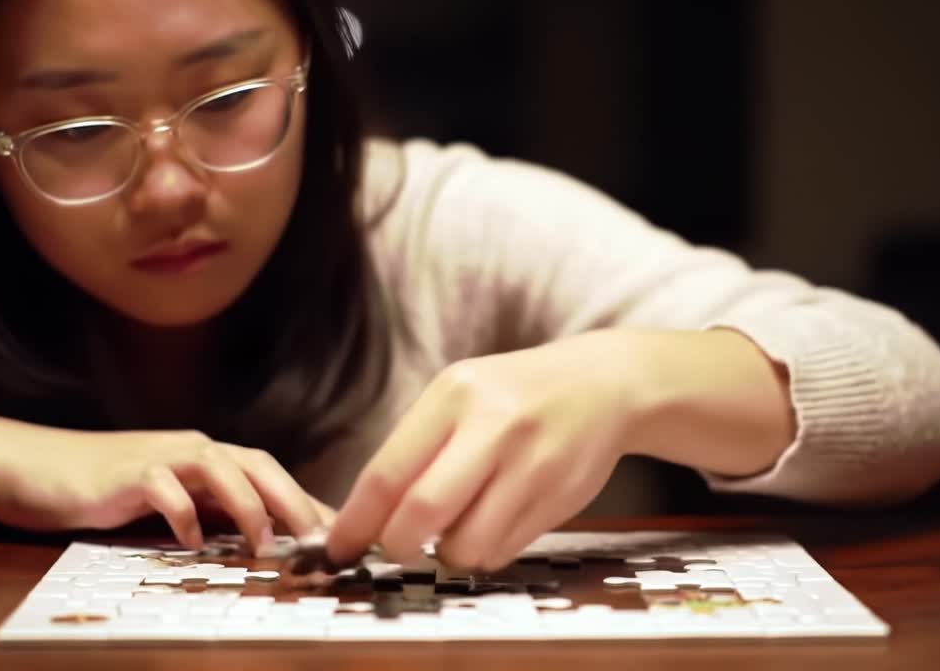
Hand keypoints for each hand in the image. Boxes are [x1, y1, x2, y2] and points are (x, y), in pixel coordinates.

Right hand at [0, 413, 326, 554]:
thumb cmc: (107, 488)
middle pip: (257, 463)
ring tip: (265, 545)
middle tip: (318, 538)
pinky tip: (193, 541)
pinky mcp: (126, 473)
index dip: (304, 498)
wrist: (36, 467)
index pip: (268, 472)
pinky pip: (163, 488)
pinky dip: (183, 514)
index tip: (336, 531)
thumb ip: (211, 509)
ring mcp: (160, 456)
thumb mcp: (170, 500)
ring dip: (248, 505)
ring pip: (220, 467)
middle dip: (292, 498)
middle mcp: (192, 448)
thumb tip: (260, 536)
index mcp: (207, 456)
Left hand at [326, 331, 637, 569]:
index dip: (355, 523)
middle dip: (397, 546)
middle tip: (397, 548)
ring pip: (466, 544)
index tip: (337, 549)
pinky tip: (494, 521)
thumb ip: (417, 448)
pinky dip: (486, 550)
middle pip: (421, 513)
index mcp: (455, 394)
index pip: (388, 474)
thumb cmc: (516, 394)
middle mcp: (493, 427)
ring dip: (448, 553)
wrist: (603, 385)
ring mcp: (531, 465)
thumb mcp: (460, 395)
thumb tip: (366, 518)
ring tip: (456, 528)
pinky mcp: (559, 499)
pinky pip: (503, 551)